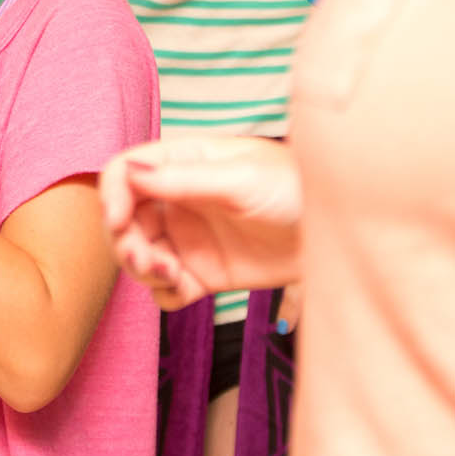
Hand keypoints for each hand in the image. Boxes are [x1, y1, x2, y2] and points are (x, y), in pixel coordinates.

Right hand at [99, 136, 301, 308]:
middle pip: (126, 219)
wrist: (342, 233)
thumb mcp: (240, 178)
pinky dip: (163, 292)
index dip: (112, 194)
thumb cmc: (296, 188)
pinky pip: (166, 288)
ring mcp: (189, 239)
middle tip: (143, 258)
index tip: (117, 220)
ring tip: (170, 274)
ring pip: (140, 255)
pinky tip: (182, 288)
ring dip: (141, 267)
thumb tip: (130, 171)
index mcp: (181, 164)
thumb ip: (183, 179)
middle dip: (124, 240)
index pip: (125, 173)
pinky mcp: (205, 274)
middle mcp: (177, 200)